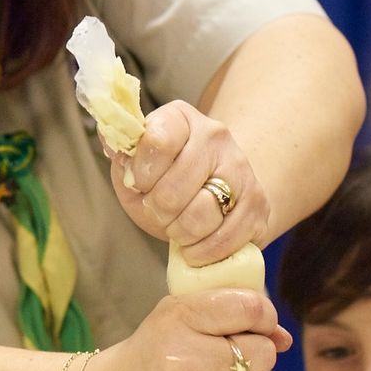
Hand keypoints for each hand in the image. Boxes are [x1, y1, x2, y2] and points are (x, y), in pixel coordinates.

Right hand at [87, 289, 288, 370]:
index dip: (264, 316)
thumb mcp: (176, 319)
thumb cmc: (149, 358)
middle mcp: (186, 358)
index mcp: (179, 319)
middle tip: (231, 364)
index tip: (256, 325)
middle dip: (257, 358)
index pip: (250, 308)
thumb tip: (284, 337)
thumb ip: (230, 317)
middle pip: (262, 352)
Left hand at [107, 100, 269, 266]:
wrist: (217, 190)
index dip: (141, 174)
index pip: (157, 142)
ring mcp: (242, 169)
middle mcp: (215, 136)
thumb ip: (121, 154)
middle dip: (157, 211)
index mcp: (180, 119)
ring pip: (200, 216)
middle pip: (174, 190)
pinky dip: (203, 252)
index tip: (139, 184)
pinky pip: (225, 239)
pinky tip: (195, 246)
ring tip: (178, 228)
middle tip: (158, 212)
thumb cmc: (167, 181)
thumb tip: (112, 143)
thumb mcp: (135, 166)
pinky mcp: (258, 204)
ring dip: (180, 232)